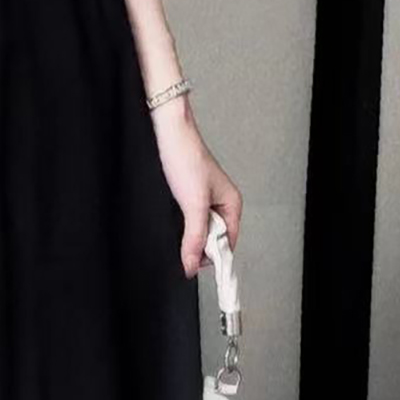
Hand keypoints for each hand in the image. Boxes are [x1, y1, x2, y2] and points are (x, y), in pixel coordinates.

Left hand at [149, 96, 242, 278]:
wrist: (167, 131)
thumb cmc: (186, 157)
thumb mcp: (193, 203)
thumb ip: (194, 237)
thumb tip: (191, 266)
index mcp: (232, 204)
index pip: (228, 242)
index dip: (213, 256)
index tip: (195, 267)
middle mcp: (220, 203)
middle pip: (212, 238)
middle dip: (198, 245)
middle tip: (182, 246)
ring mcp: (203, 199)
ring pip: (197, 229)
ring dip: (187, 234)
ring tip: (176, 228)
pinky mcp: (186, 195)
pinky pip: (186, 219)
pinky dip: (179, 224)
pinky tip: (170, 220)